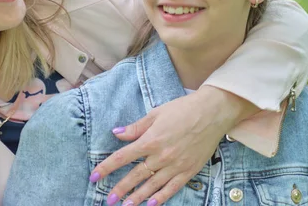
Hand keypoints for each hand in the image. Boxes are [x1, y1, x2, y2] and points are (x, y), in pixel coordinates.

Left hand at [88, 86, 256, 205]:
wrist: (212, 113)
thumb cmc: (182, 110)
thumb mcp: (155, 113)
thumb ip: (136, 127)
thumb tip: (116, 133)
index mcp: (151, 140)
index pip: (123, 157)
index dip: (107, 167)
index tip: (95, 176)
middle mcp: (161, 156)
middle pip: (136, 175)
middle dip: (120, 188)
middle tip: (108, 199)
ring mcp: (175, 165)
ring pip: (152, 185)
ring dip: (137, 197)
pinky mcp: (189, 171)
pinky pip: (172, 188)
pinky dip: (161, 197)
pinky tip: (151, 204)